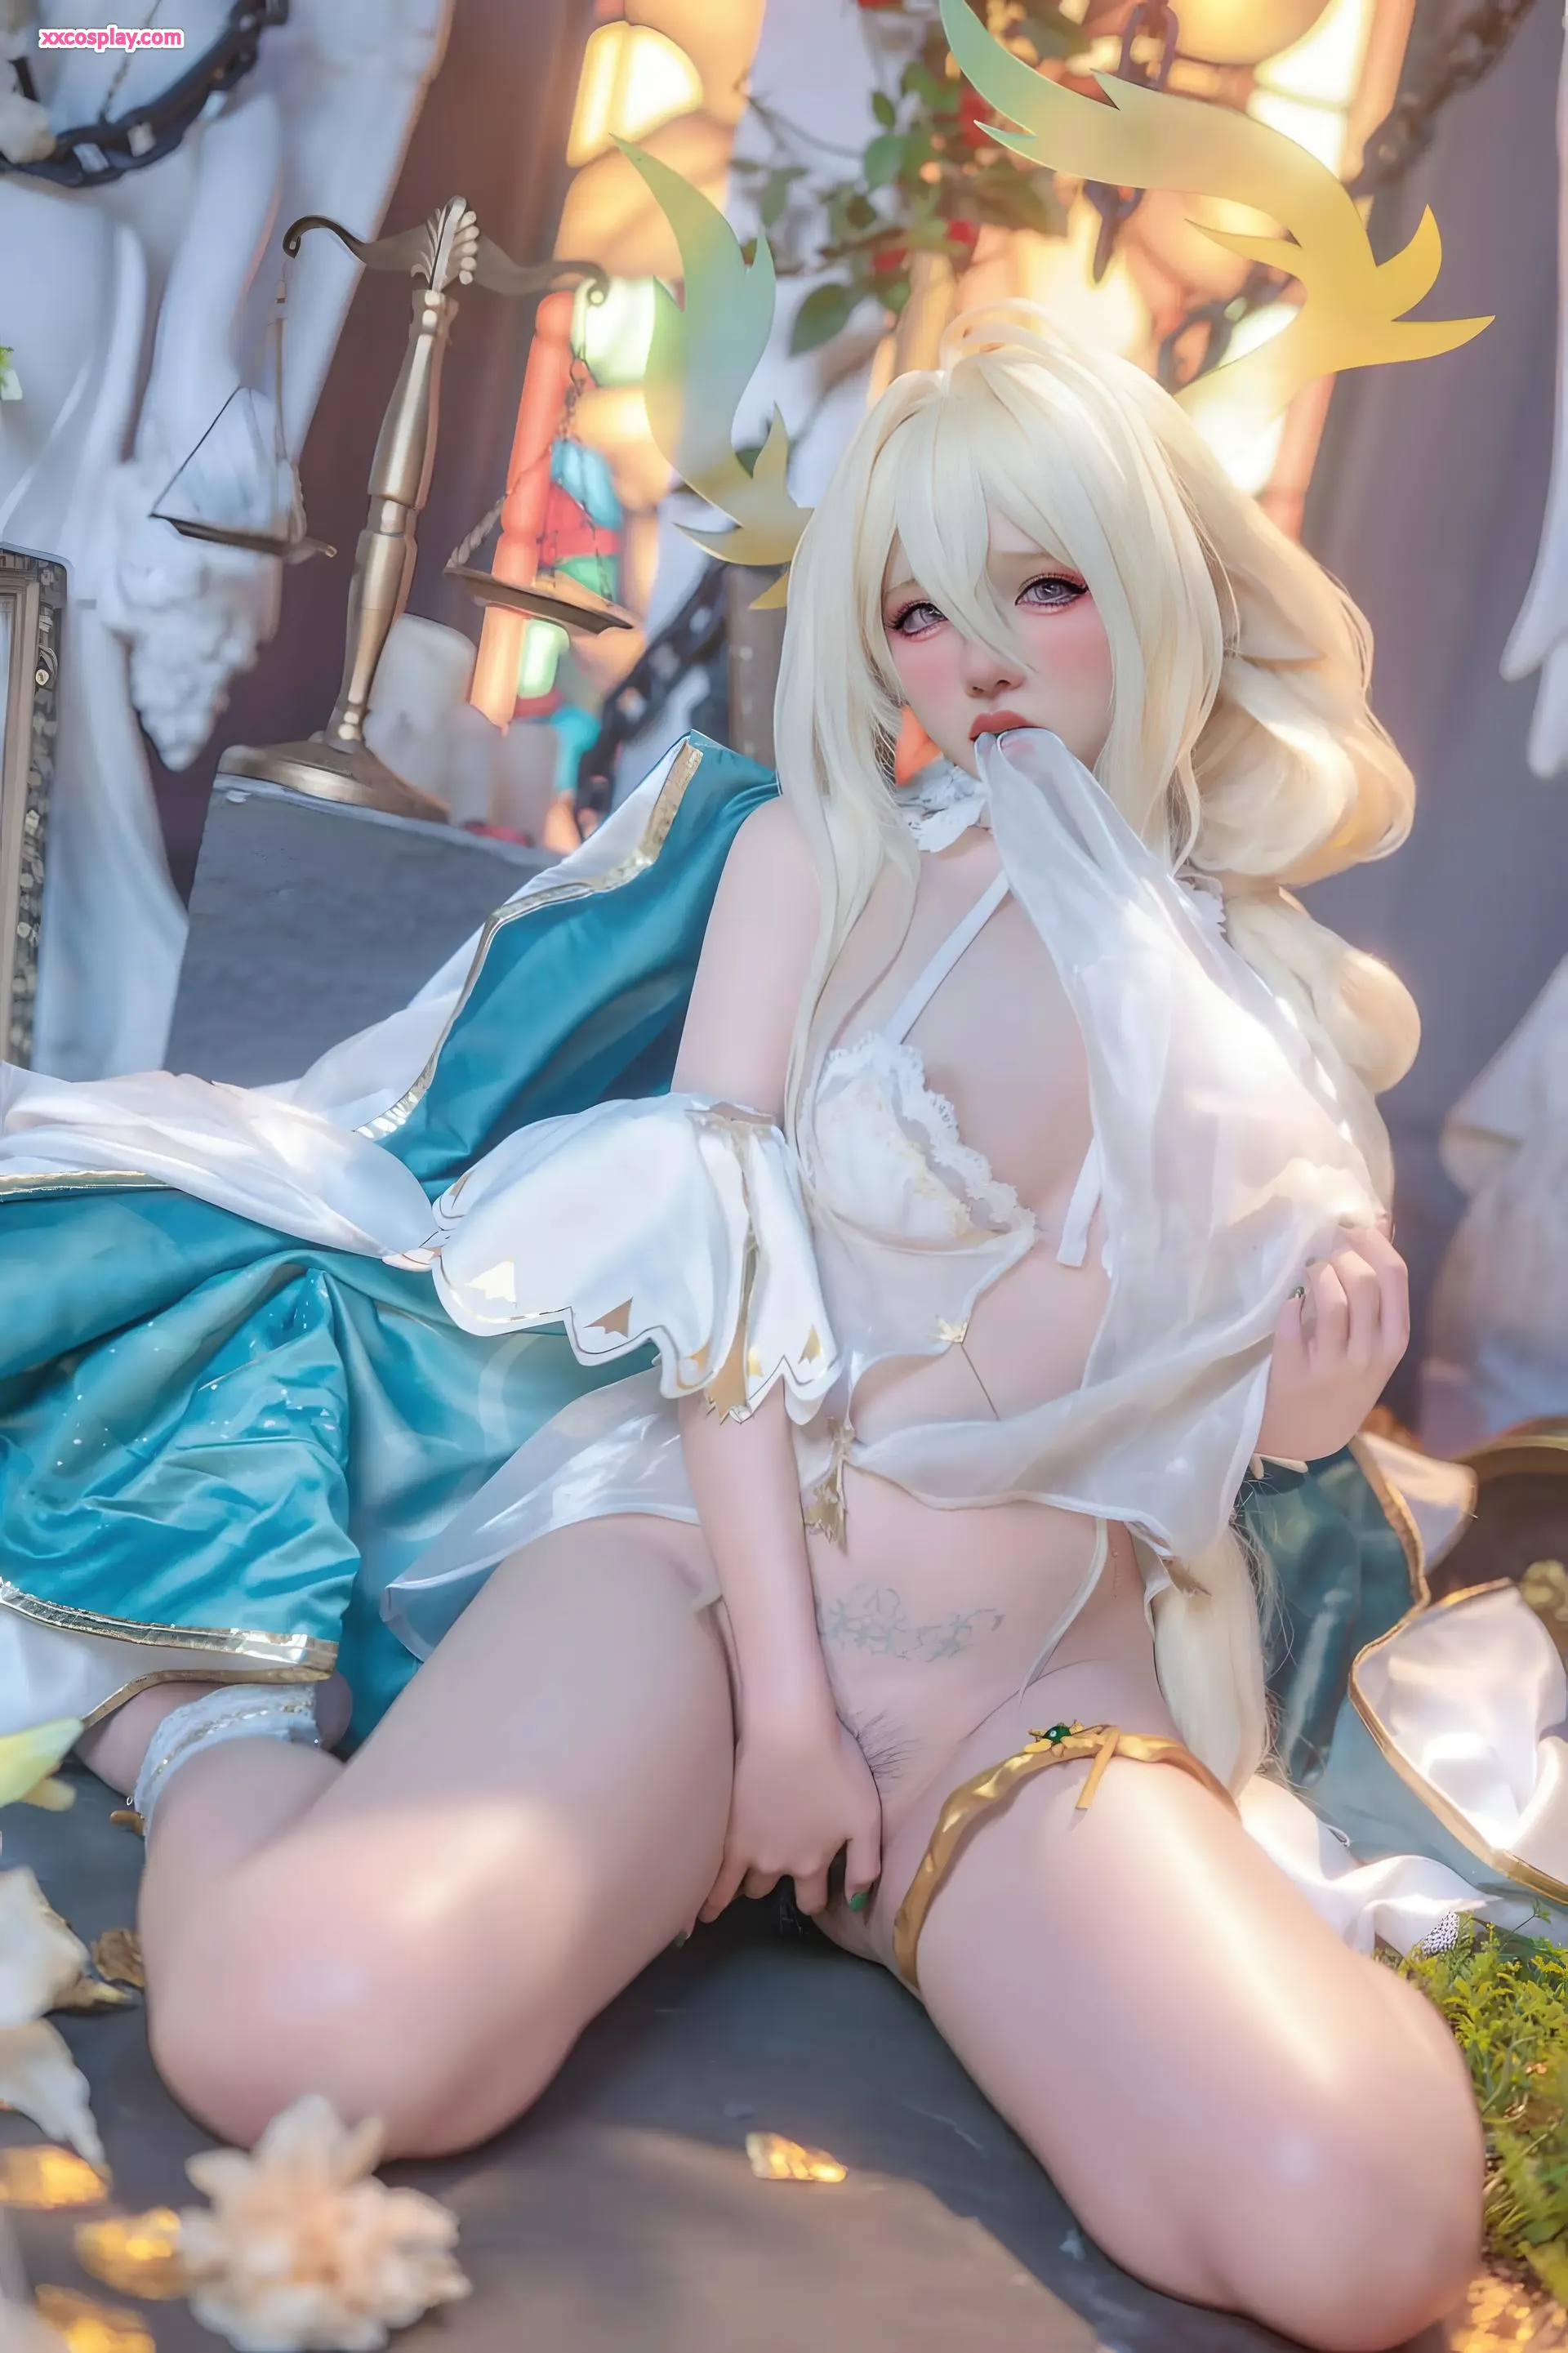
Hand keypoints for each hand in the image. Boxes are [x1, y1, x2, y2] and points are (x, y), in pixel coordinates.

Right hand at [700, 1707, 881, 1921]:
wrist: (789, 1733)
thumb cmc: (836, 1767)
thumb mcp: (866, 1819)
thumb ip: (864, 1866)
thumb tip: (856, 1904)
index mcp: (812, 1862)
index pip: (811, 1900)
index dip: (812, 1898)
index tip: (809, 1894)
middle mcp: (778, 1864)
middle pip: (769, 1888)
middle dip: (771, 1882)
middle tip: (766, 1870)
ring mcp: (747, 1850)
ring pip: (737, 1887)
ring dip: (736, 1890)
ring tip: (719, 1903)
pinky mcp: (722, 1830)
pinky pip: (710, 1878)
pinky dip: (704, 1900)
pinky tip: (692, 1911)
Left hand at [1255, 1224, 1409, 1463]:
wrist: (1308, 1438)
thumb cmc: (1343, 1381)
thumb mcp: (1372, 1341)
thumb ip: (1379, 1288)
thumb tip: (1382, 1223)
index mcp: (1394, 1341)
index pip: (1396, 1277)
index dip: (1373, 1242)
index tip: (1351, 1226)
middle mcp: (1370, 1354)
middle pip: (1366, 1283)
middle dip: (1343, 1255)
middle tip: (1326, 1252)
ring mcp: (1335, 1367)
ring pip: (1332, 1301)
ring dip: (1317, 1275)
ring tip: (1309, 1274)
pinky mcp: (1297, 1374)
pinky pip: (1291, 1323)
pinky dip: (1289, 1303)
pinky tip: (1290, 1301)